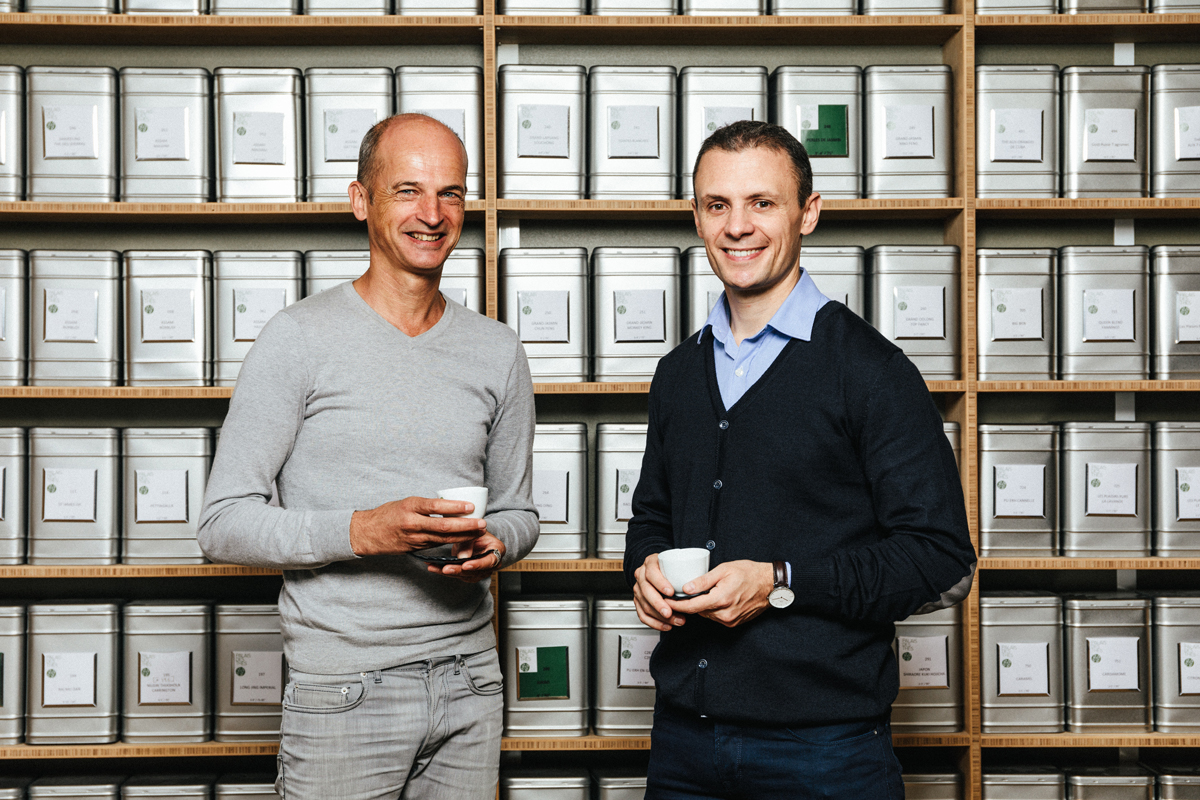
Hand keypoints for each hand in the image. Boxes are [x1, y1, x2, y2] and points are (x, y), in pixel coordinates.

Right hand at [349, 496, 485, 556]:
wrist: (367, 534)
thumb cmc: (387, 514)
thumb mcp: (405, 503)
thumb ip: (425, 506)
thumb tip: (449, 506)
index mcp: (409, 507)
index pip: (436, 506)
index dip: (455, 507)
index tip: (471, 506)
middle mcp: (412, 523)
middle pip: (443, 527)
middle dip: (466, 526)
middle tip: (482, 523)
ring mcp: (414, 538)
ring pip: (443, 539)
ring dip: (463, 537)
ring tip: (478, 532)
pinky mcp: (415, 548)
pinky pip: (436, 546)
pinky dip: (451, 543)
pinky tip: (464, 541)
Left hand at [426, 532, 505, 583]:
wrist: (477, 537)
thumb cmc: (478, 532)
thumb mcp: (474, 531)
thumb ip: (468, 543)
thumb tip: (462, 557)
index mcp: (497, 551)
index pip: (490, 561)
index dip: (477, 564)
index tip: (465, 565)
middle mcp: (492, 564)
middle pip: (475, 572)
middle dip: (458, 570)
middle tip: (445, 569)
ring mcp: (481, 571)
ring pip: (465, 576)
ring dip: (449, 572)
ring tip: (434, 567)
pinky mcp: (471, 575)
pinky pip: (458, 575)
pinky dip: (445, 572)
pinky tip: (434, 567)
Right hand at [632, 553, 685, 631]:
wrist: (664, 571)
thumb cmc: (674, 568)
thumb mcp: (680, 564)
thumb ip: (687, 571)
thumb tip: (699, 586)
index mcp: (651, 563)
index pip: (652, 573)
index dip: (660, 583)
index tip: (671, 592)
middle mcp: (642, 575)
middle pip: (646, 591)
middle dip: (658, 604)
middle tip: (670, 612)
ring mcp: (639, 589)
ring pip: (645, 605)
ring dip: (660, 617)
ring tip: (675, 620)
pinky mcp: (638, 601)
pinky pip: (643, 615)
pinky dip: (655, 623)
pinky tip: (666, 625)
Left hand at [665, 560, 773, 628]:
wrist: (770, 585)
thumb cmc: (749, 573)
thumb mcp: (724, 570)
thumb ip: (703, 581)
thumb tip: (685, 588)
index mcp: (720, 600)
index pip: (692, 607)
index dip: (676, 605)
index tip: (666, 602)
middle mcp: (725, 614)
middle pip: (698, 611)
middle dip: (688, 603)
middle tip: (681, 593)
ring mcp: (730, 620)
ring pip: (706, 614)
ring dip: (701, 605)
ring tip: (702, 592)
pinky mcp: (734, 623)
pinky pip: (716, 617)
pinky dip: (712, 609)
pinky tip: (714, 598)